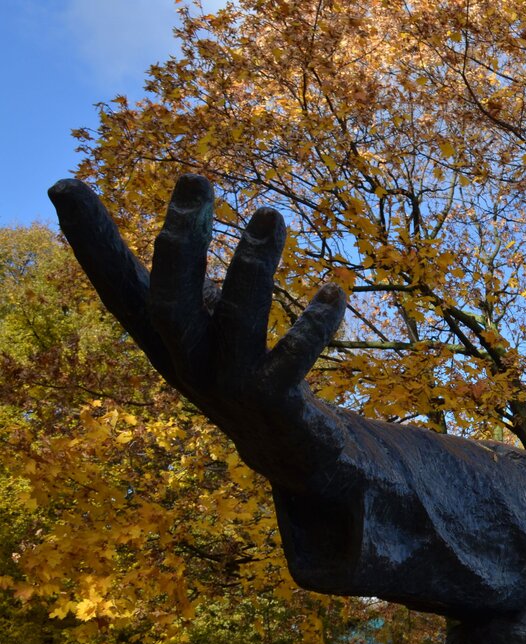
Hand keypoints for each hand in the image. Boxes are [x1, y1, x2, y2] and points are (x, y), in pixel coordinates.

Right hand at [48, 174, 347, 487]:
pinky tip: (333, 290)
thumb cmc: (246, 375)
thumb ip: (196, 284)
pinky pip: (294, 359)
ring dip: (253, 267)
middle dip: (178, 244)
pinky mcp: (274, 405)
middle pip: (168, 303)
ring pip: (236, 322)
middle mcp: (187, 366)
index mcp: (165, 342)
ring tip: (270, 215)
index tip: (63, 184)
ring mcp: (229, 388)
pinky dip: (314, 324)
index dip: (90, 242)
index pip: (117, 288)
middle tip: (196, 178)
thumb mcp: (211, 329)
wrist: (291, 454)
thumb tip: (184, 219)